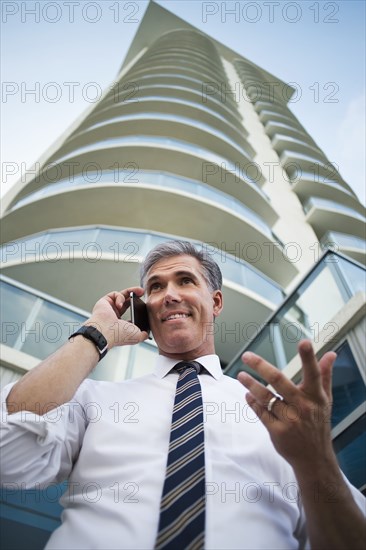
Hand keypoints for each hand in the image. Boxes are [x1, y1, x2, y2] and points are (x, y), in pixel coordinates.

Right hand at [86, 287, 148, 349]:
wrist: (106, 331)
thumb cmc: (118, 335)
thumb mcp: (137, 336)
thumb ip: (143, 334)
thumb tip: (146, 334)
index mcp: (121, 325)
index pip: (131, 314)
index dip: (138, 309)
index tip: (145, 305)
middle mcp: (114, 316)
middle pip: (127, 302)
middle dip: (136, 296)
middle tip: (142, 293)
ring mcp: (109, 308)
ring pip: (122, 296)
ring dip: (131, 291)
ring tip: (139, 291)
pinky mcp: (105, 301)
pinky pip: (115, 294)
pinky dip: (120, 297)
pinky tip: (120, 304)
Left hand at [237, 340, 337, 471]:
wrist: (314, 458)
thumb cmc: (318, 424)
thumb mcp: (325, 400)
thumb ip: (325, 375)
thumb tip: (331, 354)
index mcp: (316, 396)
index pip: (313, 373)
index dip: (309, 357)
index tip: (304, 342)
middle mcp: (304, 406)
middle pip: (279, 381)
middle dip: (261, 366)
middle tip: (247, 356)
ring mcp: (290, 420)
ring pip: (266, 397)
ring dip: (251, 385)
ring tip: (241, 376)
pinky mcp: (278, 432)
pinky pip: (261, 412)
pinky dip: (253, 402)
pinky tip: (247, 395)